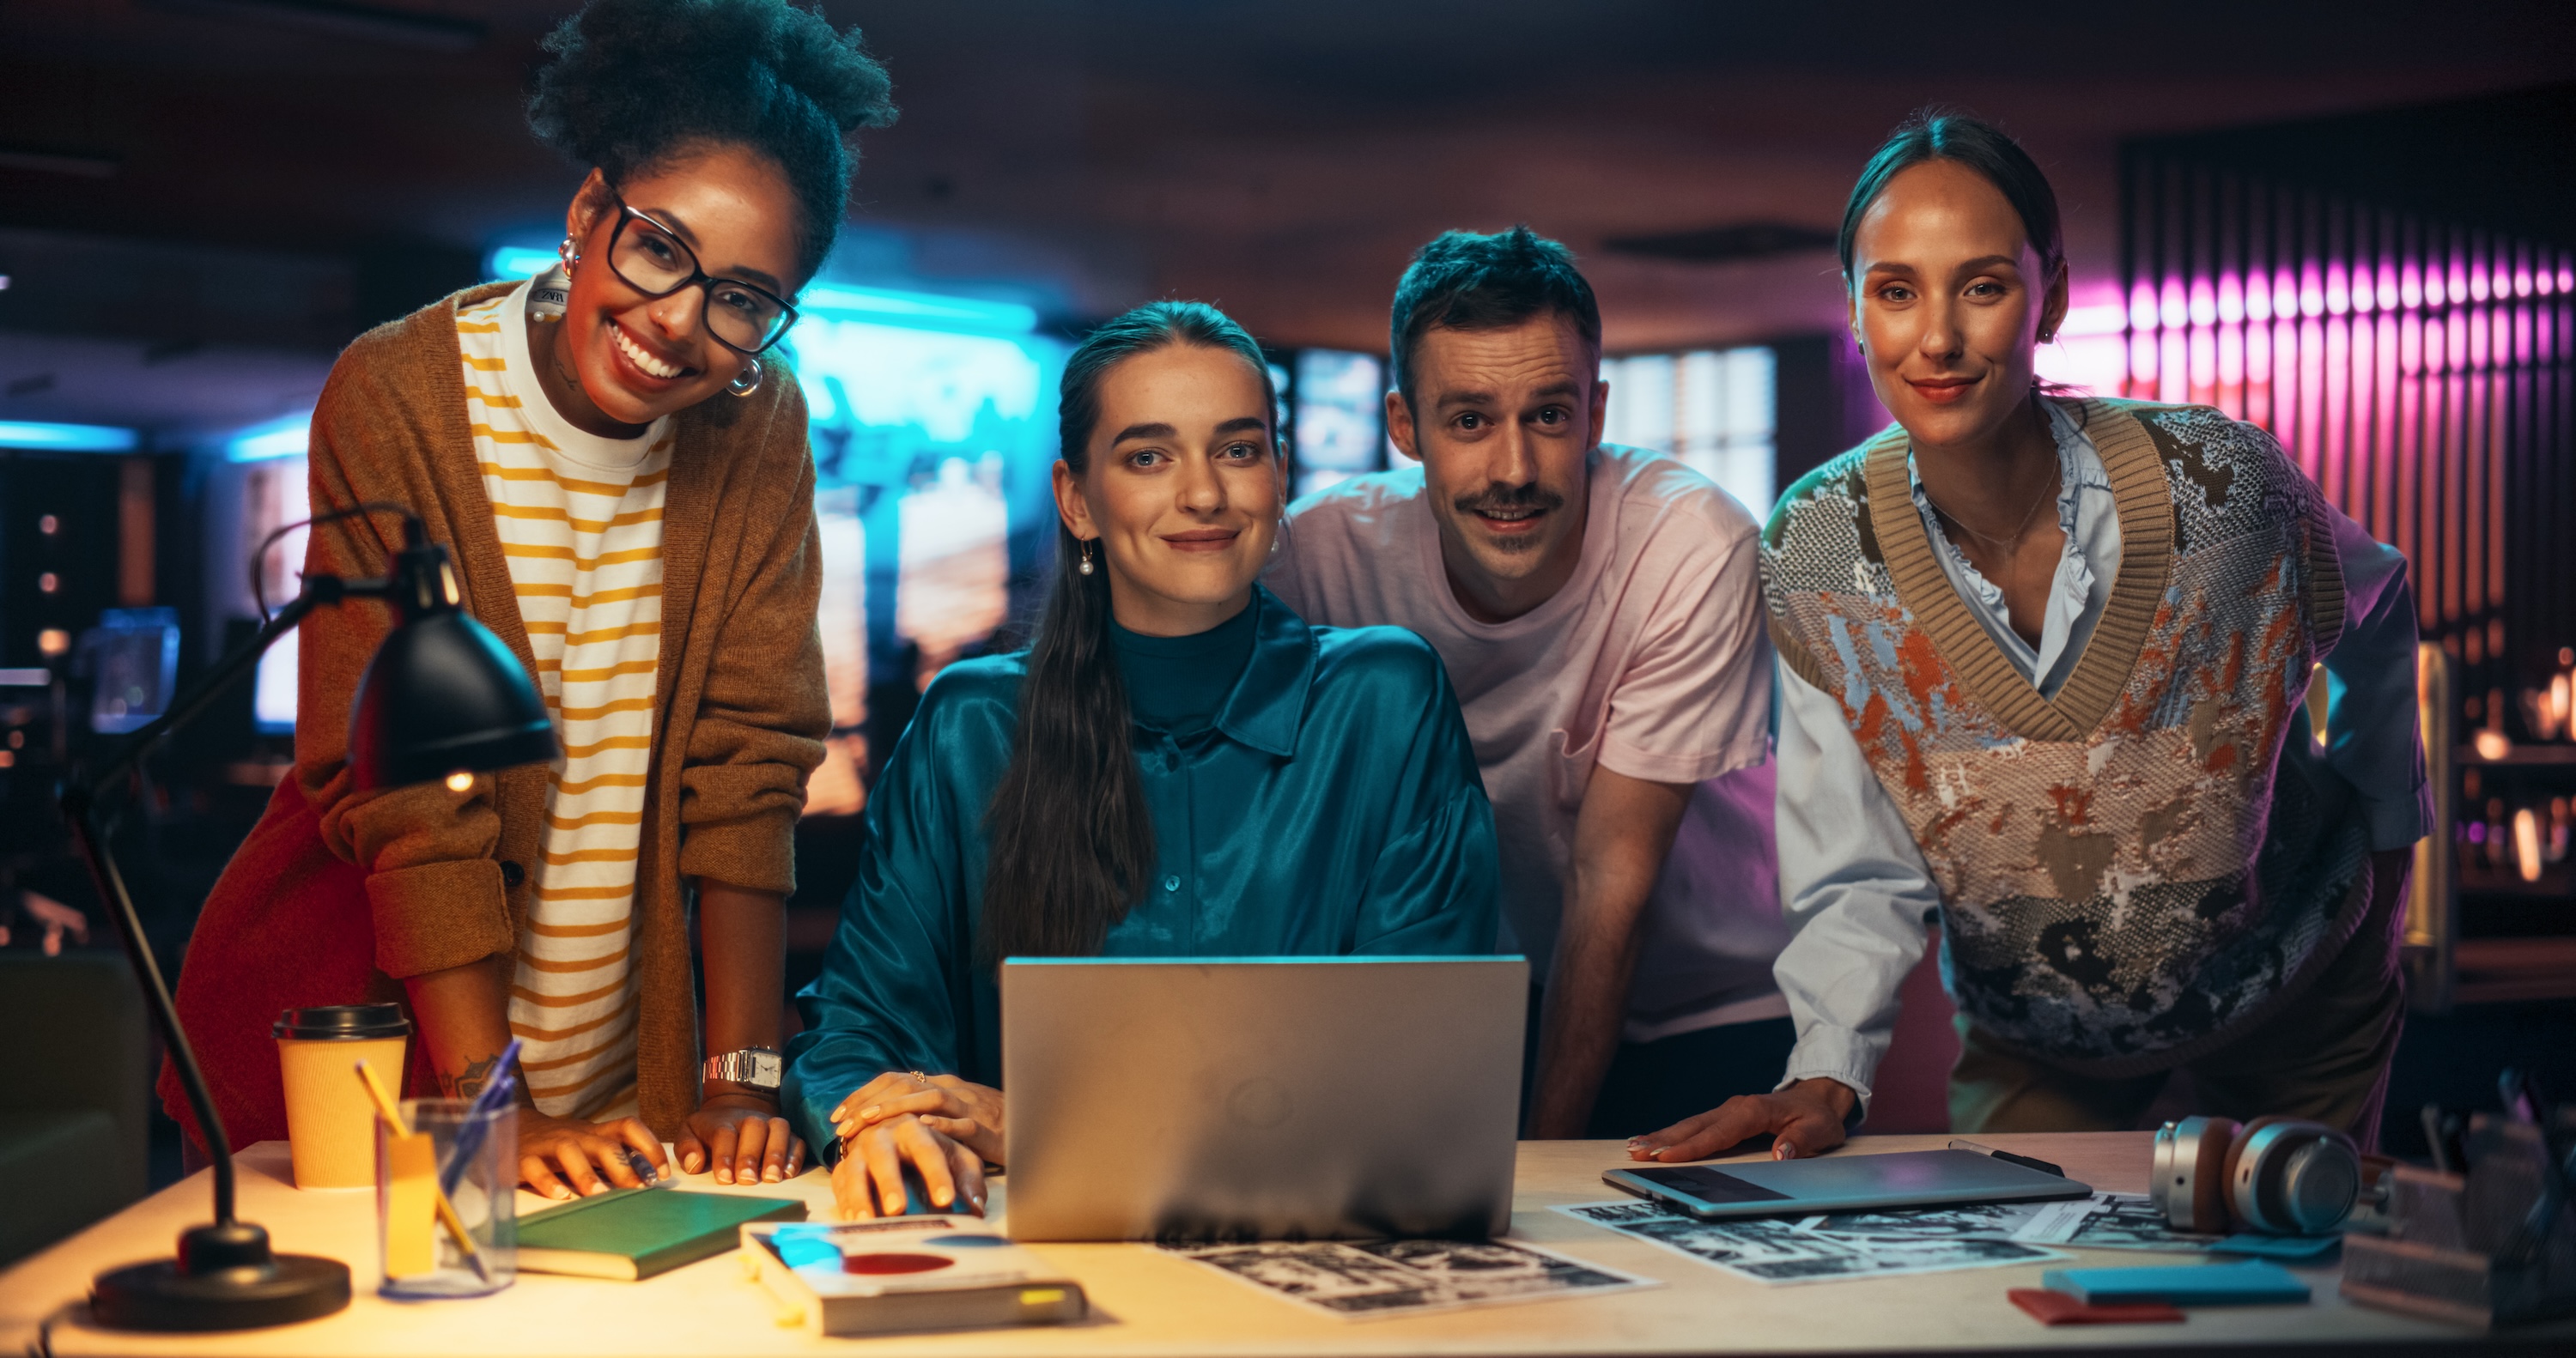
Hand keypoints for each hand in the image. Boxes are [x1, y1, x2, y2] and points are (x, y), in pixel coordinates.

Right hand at [516, 1108, 668, 1199]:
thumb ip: (616, 1157)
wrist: (514, 1127)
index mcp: (595, 1132)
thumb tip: (652, 1178)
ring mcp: (549, 1144)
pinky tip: (561, 1196)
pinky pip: (535, 1167)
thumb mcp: (591, 1144)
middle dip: (622, 1166)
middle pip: (603, 1144)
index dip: (649, 1146)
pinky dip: (548, 1181)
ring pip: (569, 1151)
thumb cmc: (562, 1143)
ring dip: (586, 1174)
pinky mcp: (524, 1158)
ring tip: (599, 1194)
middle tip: (637, 1188)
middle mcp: (576, 1136)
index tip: (663, 1172)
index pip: (629, 1127)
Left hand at [679, 1093, 805, 1184]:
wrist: (736, 1108)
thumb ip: (686, 1147)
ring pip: (778, 1131)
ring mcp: (770, 1124)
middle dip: (751, 1156)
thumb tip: (694, 1164)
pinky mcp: (788, 1134)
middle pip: (754, 1129)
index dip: (725, 1156)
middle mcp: (749, 1120)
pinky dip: (795, 1156)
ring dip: (776, 1154)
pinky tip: (788, 1173)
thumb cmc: (710, 1130)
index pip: (724, 1135)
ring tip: (772, 1178)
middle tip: (747, 1180)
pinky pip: (797, 1141)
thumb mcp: (689, 1132)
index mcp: (722, 1121)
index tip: (724, 1178)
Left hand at [830, 1071, 1004, 1166]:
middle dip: (870, 1103)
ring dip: (896, 1108)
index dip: (864, 1094)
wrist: (1036, 1126)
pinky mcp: (988, 1129)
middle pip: (906, 1085)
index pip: (895, 1080)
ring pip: (930, 1098)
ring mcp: (970, 1107)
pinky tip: (920, 1128)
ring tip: (868, 1122)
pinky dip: (941, 1124)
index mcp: (942, 1086)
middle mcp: (953, 1090)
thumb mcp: (954, 1115)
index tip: (838, 1114)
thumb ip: (927, 1114)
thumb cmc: (991, 1125)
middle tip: (842, 1124)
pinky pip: (963, 1123)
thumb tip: (889, 1126)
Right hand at [830, 1113, 984, 1219]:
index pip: (928, 1151)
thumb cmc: (928, 1149)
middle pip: (884, 1157)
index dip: (937, 1175)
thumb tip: (976, 1207)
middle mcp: (883, 1135)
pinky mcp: (842, 1168)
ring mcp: (859, 1151)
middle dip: (890, 1183)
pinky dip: (844, 1204)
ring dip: (859, 1196)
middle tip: (898, 1209)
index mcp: (915, 1129)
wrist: (890, 1133)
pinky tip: (852, 1222)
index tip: (946, 1200)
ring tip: (867, 1220)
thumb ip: (969, 1178)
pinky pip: (839, 1186)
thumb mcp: (954, 1156)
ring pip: (854, 1171)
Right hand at [1625, 1078, 1857, 1162]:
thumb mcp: (1820, 1130)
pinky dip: (1674, 1133)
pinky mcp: (1725, 1117)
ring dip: (1663, 1135)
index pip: (1718, 1132)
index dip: (1692, 1146)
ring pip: (1690, 1124)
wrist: (1818, 1098)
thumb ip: (1801, 1141)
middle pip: (1695, 1126)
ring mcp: (1728, 1111)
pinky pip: (1696, 1126)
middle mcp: (1735, 1108)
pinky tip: (1655, 1140)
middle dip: (1665, 1139)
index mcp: (1754, 1111)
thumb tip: (1780, 1152)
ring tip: (1635, 1145)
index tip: (1667, 1156)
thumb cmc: (1818, 1117)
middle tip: (1637, 1151)